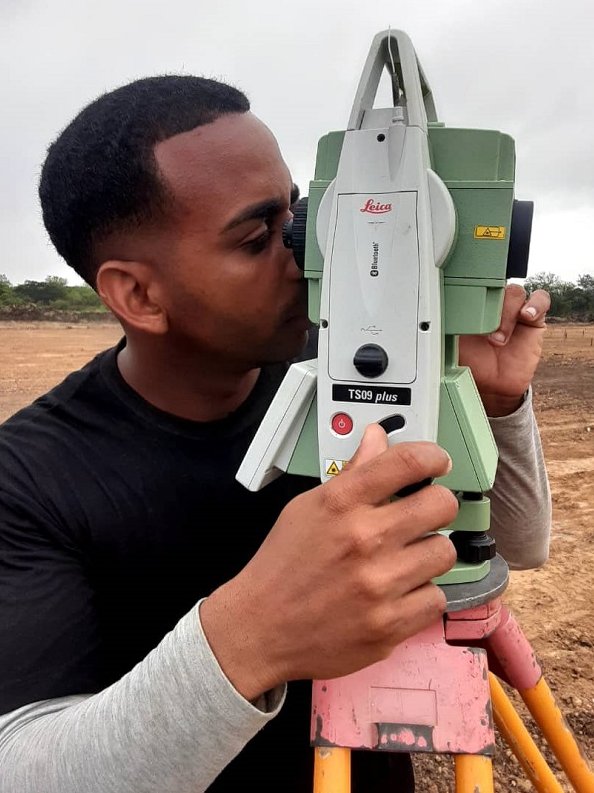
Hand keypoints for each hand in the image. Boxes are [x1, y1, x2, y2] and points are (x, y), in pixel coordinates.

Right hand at [200, 426, 457, 699]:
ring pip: (444, 552)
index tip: (438, 463)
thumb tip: (378, 437)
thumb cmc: (283, 567)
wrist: (260, 630)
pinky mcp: (390, 625)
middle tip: (423, 516)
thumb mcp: (308, 508)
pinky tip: (397, 594)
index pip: (407, 462)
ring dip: (428, 554)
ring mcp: (379, 584)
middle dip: (436, 507)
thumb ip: (351, 472)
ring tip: (404, 560)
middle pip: (441, 505)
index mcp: (340, 503)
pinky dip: (420, 596)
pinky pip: (436, 597)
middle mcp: (363, 539)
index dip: (433, 457)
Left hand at [459, 284, 549, 416]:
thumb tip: (440, 309)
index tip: (464, 301)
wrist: (492, 386)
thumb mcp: (452, 343)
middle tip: (481, 332)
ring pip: (515, 292)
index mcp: (471, 305)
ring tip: (499, 338)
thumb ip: (450, 325)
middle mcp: (493, 304)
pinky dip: (535, 304)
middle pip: (496, 286)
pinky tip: (526, 316)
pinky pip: (541, 300)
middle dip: (488, 306)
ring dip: (507, 312)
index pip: (473, 284)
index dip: (472, 288)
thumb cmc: (471, 363)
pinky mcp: (533, 320)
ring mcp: (514, 311)